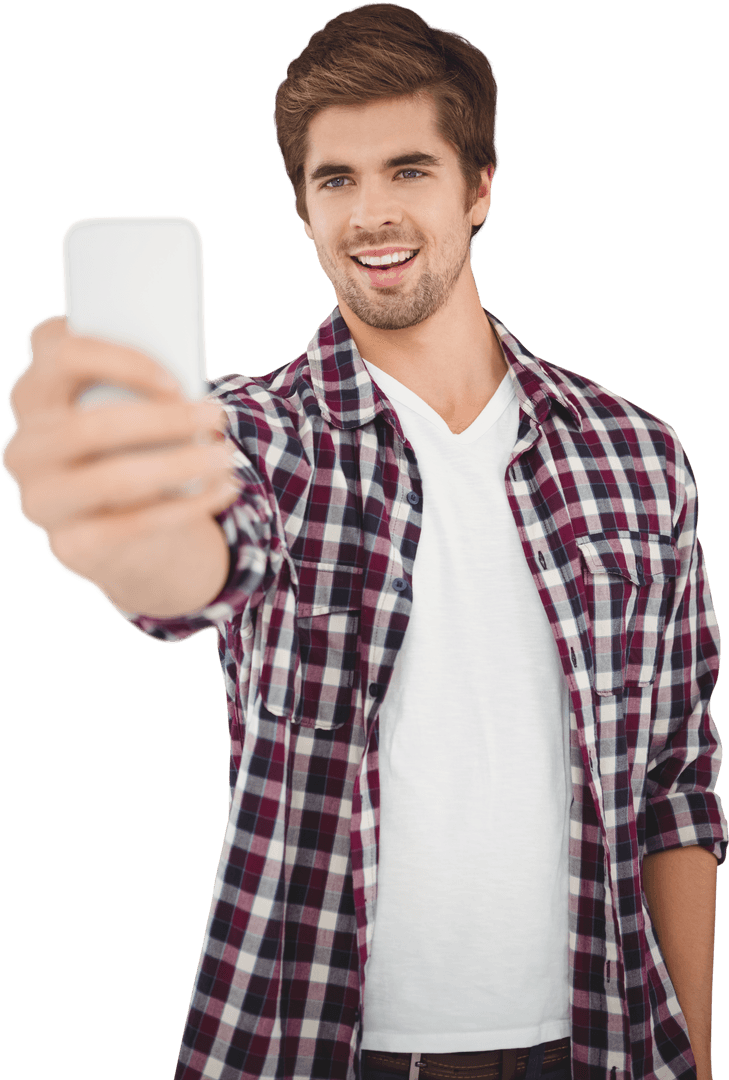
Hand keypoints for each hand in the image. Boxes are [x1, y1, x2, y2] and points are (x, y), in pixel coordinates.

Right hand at [2, 314, 237, 595]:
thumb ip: (146, 391)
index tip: (176, 380)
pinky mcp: (70, 544)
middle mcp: (25, 447)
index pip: (58, 352)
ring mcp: (41, 500)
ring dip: (182, 465)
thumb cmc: (132, 448)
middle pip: (89, 427)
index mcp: (36, 393)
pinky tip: (225, 489)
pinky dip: (190, 506)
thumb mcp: (132, 412)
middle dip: (165, 421)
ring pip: (114, 479)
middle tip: (219, 416)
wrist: (117, 532)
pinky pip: (135, 524)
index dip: (118, 361)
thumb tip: (193, 397)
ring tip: (226, 457)